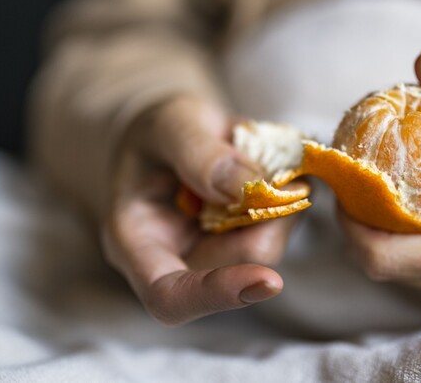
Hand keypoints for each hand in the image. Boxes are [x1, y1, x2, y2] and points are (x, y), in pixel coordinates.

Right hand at [103, 96, 296, 325]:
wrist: (172, 131)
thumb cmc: (157, 131)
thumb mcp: (167, 123)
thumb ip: (197, 152)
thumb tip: (246, 188)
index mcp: (135, 243)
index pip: (170, 297)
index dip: (217, 295)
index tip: (268, 280)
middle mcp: (176, 260)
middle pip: (234, 270)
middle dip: (265, 222)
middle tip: (274, 168)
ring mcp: (214, 255)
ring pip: (265, 248)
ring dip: (279, 204)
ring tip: (259, 156)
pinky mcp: (244, 242)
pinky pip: (279, 228)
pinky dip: (285, 197)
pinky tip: (268, 167)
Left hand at [340, 52, 420, 315]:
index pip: (392, 258)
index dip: (352, 224)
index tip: (345, 180)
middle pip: (387, 265)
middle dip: (360, 221)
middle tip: (355, 174)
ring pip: (398, 273)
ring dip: (379, 230)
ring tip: (378, 183)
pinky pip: (416, 272)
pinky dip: (401, 238)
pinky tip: (403, 204)